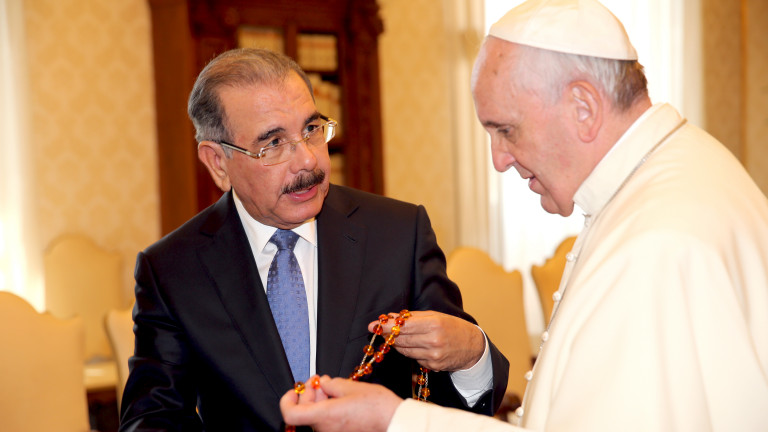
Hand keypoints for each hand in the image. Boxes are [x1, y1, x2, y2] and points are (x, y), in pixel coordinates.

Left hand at [280, 376, 401, 431]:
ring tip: (333, 387)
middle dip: (309, 393)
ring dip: (319, 400)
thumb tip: (323, 384)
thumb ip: (330, 384)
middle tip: (319, 381)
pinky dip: (328, 409)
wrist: (395, 422)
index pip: (290, 415)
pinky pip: (327, 422)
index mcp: (324, 416)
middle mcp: (325, 429)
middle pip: (304, 412)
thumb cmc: (377, 407)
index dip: (287, 400)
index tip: (294, 390)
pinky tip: (339, 398)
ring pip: (316, 416)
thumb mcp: (351, 387)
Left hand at [367, 310, 484, 370]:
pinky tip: (415, 346)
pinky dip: (411, 352)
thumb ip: (413, 317)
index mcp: (434, 324)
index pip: (404, 326)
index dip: (387, 326)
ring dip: (398, 343)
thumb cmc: (453, 327)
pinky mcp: (433, 367)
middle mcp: (433, 341)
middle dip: (388, 334)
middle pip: (401, 340)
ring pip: (405, 351)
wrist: (472, 346)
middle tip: (377, 329)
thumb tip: (390, 317)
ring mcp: (433, 356)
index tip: (373, 324)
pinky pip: (414, 358)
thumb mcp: (435, 316)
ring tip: (395, 337)